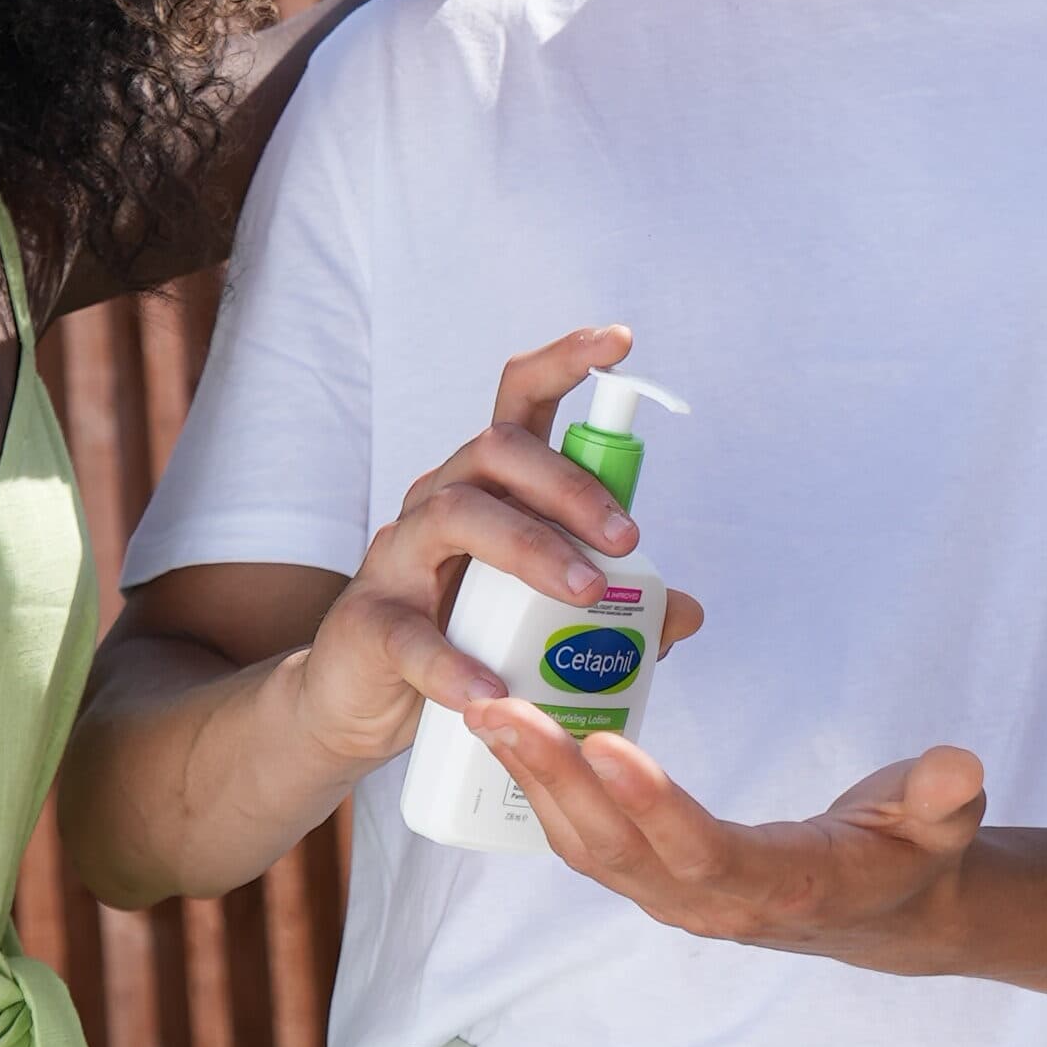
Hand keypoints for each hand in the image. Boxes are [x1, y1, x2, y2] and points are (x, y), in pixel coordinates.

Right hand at [294, 329, 702, 777]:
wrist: (360, 706)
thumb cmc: (460, 639)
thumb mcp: (541, 617)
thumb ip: (614, 609)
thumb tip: (687, 612)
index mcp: (488, 488)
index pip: (521, 403)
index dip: (566, 362)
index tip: (621, 341)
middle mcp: (438, 502)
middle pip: (496, 449)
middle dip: (570, 484)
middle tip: (627, 539)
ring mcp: (397, 557)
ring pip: (454, 512)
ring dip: (528, 546)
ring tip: (583, 593)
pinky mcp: (368, 622)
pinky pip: (409, 633)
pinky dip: (452, 662)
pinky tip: (490, 689)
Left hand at [470, 717, 988, 966]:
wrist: (889, 910)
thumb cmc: (911, 856)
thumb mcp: (942, 825)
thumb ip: (943, 798)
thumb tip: (958, 768)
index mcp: (779, 888)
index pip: (704, 853)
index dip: (655, 806)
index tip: (606, 745)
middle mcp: (710, 903)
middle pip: (617, 851)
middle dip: (554, 782)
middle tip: (500, 710)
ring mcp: (674, 896)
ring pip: (586, 847)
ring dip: (532, 782)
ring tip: (485, 710)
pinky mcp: (654, 876)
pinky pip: (586, 838)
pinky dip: (544, 790)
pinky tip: (509, 734)